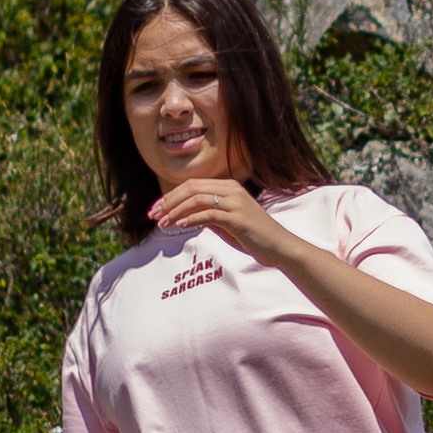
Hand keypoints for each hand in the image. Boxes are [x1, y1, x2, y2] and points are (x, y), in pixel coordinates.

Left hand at [147, 165, 289, 262]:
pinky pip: (208, 214)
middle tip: (153, 215)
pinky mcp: (237, 218)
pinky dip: (191, 219)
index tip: (156, 209)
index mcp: (228, 187)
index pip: (193, 185)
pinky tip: (179, 226)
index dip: (171, 196)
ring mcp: (235, 202)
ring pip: (197, 199)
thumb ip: (209, 216)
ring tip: (163, 223)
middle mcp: (231, 190)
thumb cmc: (254, 237)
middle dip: (168, 201)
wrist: (280, 247)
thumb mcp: (227, 223)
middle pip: (191, 188)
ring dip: (176, 211)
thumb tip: (186, 217)